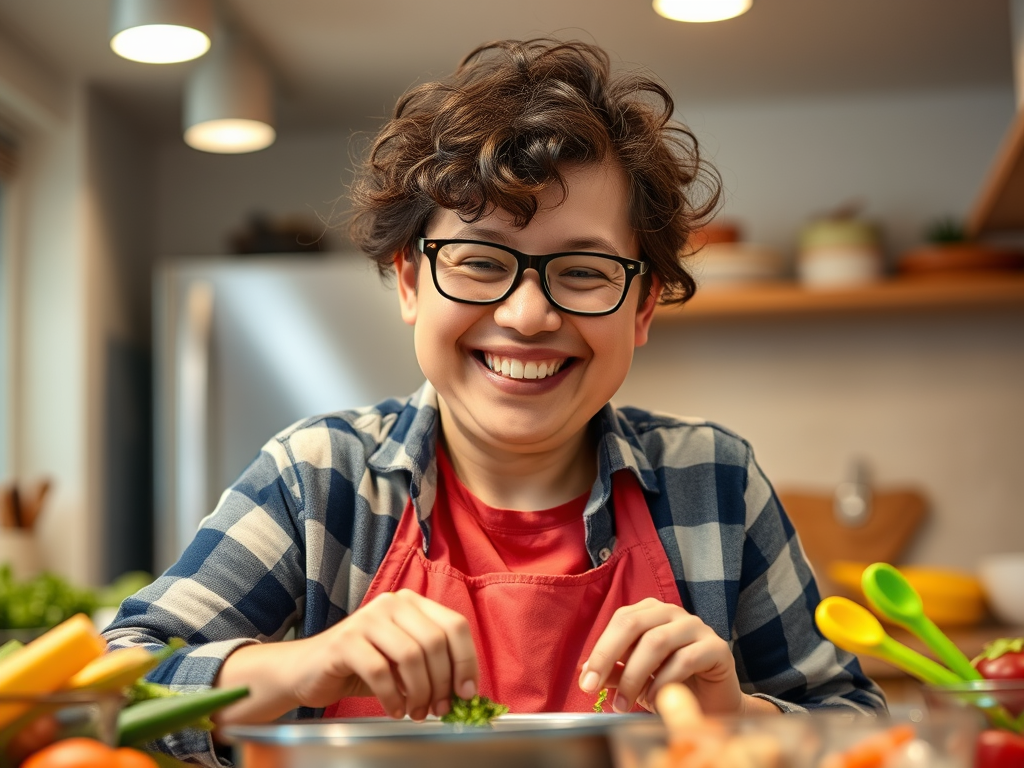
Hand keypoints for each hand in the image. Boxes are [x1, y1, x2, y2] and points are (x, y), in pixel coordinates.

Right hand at [292, 589, 478, 719]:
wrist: (308, 670)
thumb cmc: (364, 666)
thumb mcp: (404, 662)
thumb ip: (432, 666)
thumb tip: (465, 691)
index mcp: (413, 603)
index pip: (455, 625)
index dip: (467, 661)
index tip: (466, 692)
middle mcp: (392, 603)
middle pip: (436, 642)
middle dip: (442, 683)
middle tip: (438, 709)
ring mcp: (367, 619)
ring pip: (411, 656)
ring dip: (419, 693)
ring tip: (415, 712)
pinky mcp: (345, 640)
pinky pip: (380, 672)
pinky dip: (392, 697)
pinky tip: (394, 710)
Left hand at [578, 598, 743, 715]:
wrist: (715, 705)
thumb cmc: (673, 686)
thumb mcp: (638, 679)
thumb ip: (615, 672)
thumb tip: (585, 672)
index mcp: (651, 612)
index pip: (620, 620)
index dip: (600, 650)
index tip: (585, 682)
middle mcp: (673, 613)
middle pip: (633, 624)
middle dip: (608, 657)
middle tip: (595, 689)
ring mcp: (697, 626)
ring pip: (657, 641)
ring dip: (635, 676)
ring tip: (624, 703)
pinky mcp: (717, 647)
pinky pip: (684, 659)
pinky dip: (663, 682)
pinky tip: (654, 700)